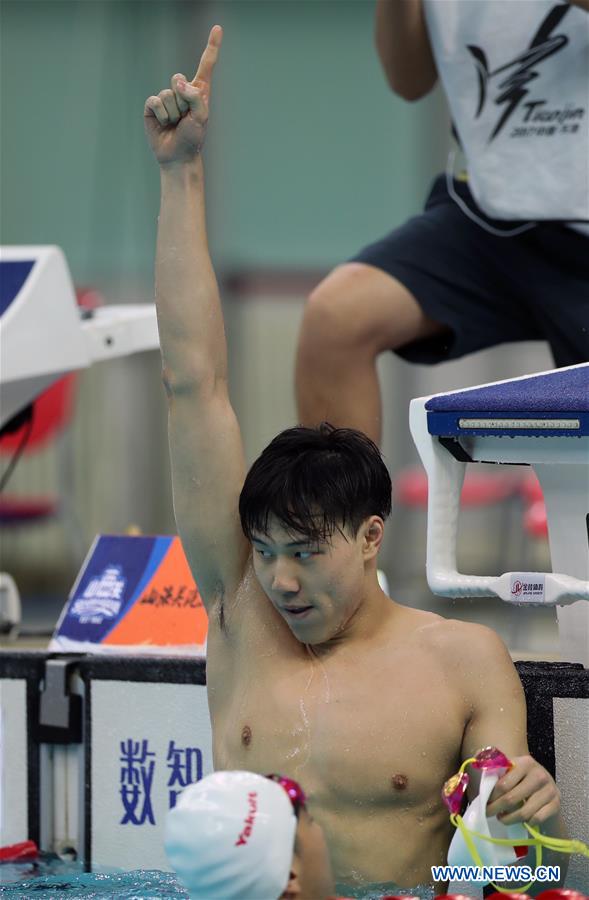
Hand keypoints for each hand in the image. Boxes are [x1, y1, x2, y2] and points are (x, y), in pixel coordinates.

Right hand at [144, 25, 221, 165]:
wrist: (177, 156)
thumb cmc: (193, 138)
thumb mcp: (202, 118)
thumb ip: (195, 97)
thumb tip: (178, 82)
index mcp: (199, 91)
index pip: (206, 64)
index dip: (211, 46)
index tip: (218, 28)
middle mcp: (182, 91)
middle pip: (178, 79)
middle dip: (182, 101)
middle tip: (184, 118)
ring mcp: (167, 97)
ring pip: (168, 93)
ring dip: (173, 113)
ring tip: (175, 124)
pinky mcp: (153, 106)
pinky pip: (155, 101)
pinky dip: (160, 114)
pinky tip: (163, 124)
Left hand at [486, 754, 560, 825]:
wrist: (544, 784)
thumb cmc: (520, 777)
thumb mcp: (509, 768)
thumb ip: (494, 767)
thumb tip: (476, 763)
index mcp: (525, 763)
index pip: (503, 784)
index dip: (491, 796)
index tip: (484, 802)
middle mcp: (539, 775)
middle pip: (512, 799)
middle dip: (496, 809)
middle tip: (489, 813)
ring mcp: (550, 790)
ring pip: (524, 812)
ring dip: (509, 819)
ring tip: (502, 818)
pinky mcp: (556, 804)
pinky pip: (537, 819)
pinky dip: (526, 822)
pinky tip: (520, 820)